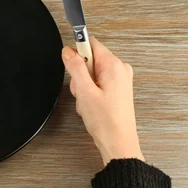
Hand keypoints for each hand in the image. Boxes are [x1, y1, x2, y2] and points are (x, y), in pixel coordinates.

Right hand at [62, 37, 144, 165]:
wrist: (118, 143)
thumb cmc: (107, 122)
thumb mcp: (84, 91)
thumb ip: (75, 67)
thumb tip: (68, 51)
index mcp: (114, 66)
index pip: (90, 43)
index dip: (77, 51)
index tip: (70, 62)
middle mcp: (120, 69)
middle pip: (89, 59)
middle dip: (79, 74)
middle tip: (81, 91)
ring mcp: (120, 79)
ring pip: (91, 72)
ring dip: (83, 86)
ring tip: (87, 102)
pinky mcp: (117, 89)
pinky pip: (97, 82)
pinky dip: (90, 92)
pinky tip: (91, 105)